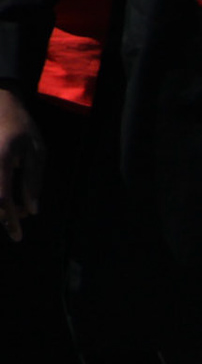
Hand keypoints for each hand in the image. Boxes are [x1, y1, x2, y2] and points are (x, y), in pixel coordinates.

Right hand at [0, 88, 46, 242]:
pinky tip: (8, 197)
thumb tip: (31, 210)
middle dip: (5, 216)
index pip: (2, 198)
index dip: (10, 220)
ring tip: (17, 208)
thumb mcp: (37, 153)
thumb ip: (33, 182)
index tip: (18, 236)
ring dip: (1, 205)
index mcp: (0, 159)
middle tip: (22, 217)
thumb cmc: (22, 127)